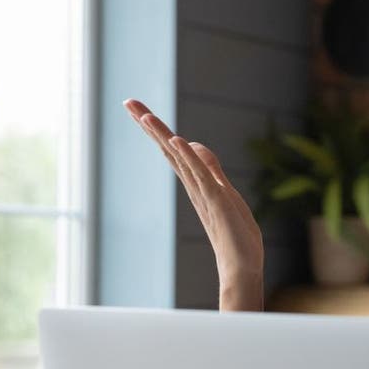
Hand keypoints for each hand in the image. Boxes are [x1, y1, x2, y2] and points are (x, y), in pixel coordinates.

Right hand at [124, 99, 264, 309]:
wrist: (241, 267)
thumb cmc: (234, 234)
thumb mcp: (224, 191)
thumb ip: (210, 169)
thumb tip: (192, 144)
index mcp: (196, 183)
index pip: (172, 150)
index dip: (156, 128)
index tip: (136, 108)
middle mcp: (194, 186)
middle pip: (168, 150)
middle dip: (149, 125)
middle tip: (127, 101)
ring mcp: (204, 193)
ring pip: (180, 159)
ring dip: (163, 137)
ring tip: (144, 116)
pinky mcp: (217, 201)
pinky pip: (201, 176)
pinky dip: (189, 158)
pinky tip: (178, 141)